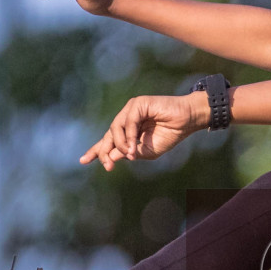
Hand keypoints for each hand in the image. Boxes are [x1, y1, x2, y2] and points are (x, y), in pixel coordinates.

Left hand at [80, 92, 208, 170]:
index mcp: (129, 130)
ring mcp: (131, 109)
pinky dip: (129, 136)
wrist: (187, 122)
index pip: (108, 140)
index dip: (97, 150)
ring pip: (115, 128)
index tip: (83, 161)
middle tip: (107, 165)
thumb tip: (109, 157)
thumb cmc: (170, 135)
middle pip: (108, 135)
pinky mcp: (138, 103)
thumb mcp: (146, 152)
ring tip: (130, 155)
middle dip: (104, 151)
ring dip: (121, 145)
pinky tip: (134, 148)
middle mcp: (127, 119)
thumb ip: (129, 153)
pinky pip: (128, 122)